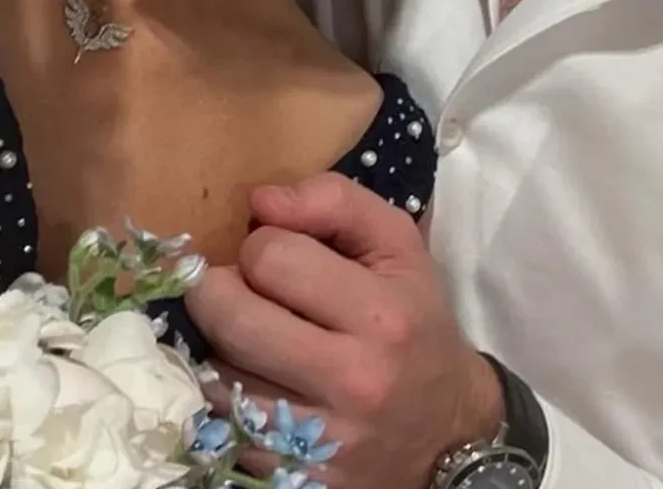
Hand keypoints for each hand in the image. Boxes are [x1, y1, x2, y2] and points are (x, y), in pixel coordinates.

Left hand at [186, 175, 503, 487]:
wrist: (445, 431)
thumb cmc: (414, 322)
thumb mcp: (398, 246)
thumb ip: (334, 202)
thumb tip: (260, 201)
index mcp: (382, 316)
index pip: (270, 257)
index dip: (262, 245)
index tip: (278, 258)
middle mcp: (354, 380)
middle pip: (231, 318)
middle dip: (219, 291)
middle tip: (238, 289)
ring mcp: (321, 439)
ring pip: (217, 374)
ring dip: (219, 346)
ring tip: (247, 336)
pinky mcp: (296, 476)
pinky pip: (222, 425)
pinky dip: (224, 396)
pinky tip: (252, 381)